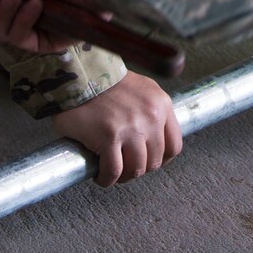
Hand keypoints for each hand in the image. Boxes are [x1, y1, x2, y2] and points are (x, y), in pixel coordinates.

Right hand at [51, 72, 182, 185]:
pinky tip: (99, 175)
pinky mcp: (109, 137)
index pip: (173, 145)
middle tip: (123, 166)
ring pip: (136, 169)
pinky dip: (106, 179)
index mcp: (160, 104)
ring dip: (123, 176)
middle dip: (138, 168)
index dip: (160, 159)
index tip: (147, 161)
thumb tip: (152, 139)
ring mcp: (131, 127)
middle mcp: (151, 116)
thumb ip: (150, 111)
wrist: (78, 74)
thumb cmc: (104, 82)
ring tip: (111, 172)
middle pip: (154, 161)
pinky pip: (113, 171)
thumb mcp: (140, 89)